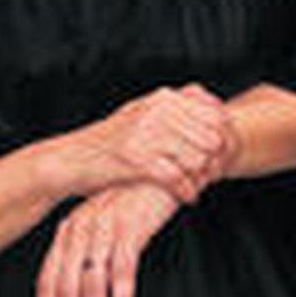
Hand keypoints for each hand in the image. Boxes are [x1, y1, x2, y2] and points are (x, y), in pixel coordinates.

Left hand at [36, 183, 177, 296]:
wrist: (165, 166)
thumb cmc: (137, 196)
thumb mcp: (104, 220)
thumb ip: (88, 247)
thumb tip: (78, 288)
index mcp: (69, 230)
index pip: (47, 280)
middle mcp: (81, 229)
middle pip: (66, 288)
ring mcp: (105, 228)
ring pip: (92, 285)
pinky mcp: (132, 227)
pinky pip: (122, 272)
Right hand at [67, 84, 237, 202]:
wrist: (70, 159)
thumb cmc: (110, 140)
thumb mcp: (142, 112)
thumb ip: (174, 106)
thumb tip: (213, 104)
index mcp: (163, 98)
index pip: (214, 113)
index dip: (225, 136)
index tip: (223, 155)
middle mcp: (158, 111)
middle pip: (211, 137)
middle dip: (217, 160)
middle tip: (214, 175)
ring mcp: (147, 135)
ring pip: (197, 158)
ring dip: (203, 177)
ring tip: (200, 186)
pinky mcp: (137, 161)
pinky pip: (177, 179)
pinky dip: (187, 191)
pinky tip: (188, 198)